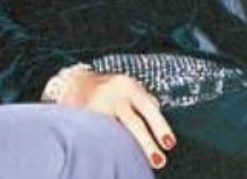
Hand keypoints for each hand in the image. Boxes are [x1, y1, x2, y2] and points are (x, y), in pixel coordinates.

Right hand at [58, 72, 175, 169]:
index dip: (160, 126)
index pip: (148, 107)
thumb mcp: (130, 87)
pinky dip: (109, 145)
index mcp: (129, 87)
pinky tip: (114, 156)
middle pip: (133, 121)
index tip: (169, 144)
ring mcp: (98, 107)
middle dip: (146, 143)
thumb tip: (160, 115)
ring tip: (133, 163)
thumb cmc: (112, 90)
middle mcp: (113, 96)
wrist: (77, 83)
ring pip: (115, 130)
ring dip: (126, 149)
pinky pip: (100, 134)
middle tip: (159, 161)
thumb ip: (146, 101)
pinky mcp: (86, 119)